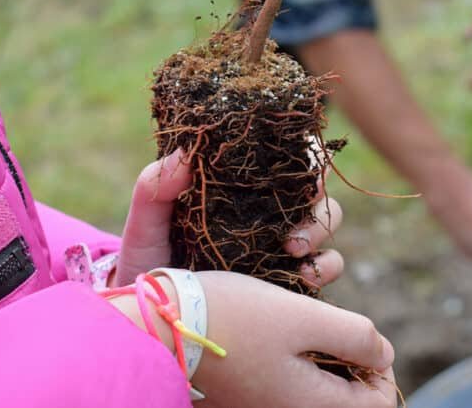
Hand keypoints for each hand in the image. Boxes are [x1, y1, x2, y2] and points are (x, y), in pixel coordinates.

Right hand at [110, 269, 395, 407]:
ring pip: (318, 392)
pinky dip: (300, 363)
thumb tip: (384, 352)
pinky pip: (290, 385)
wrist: (162, 324)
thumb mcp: (300, 318)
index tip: (365, 335)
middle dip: (355, 364)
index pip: (377, 405)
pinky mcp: (247, 394)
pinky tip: (285, 334)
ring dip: (327, 360)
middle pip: (347, 402)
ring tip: (311, 326)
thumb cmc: (233, 316)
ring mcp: (265, 406)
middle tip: (338, 328)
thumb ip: (353, 336)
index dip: (383, 368)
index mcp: (309, 405)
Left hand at [115, 151, 344, 286]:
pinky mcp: (290, 279)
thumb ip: (154, 188)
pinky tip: (302, 278)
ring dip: (318, 231)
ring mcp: (283, 246)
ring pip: (327, 225)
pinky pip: (325, 267)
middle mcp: (267, 214)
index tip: (295, 158)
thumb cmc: (149, 263)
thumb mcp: (145, 225)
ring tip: (292, 250)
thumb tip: (185, 154)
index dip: (299, 152)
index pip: (280, 160)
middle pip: (313, 191)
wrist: (155, 319)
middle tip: (295, 215)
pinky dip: (323, 268)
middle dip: (313, 197)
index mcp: (238, 190)